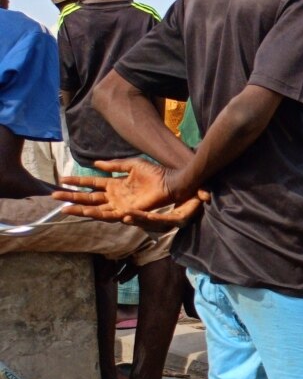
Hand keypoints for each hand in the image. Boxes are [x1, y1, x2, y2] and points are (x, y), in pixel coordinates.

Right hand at [52, 160, 204, 223]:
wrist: (171, 182)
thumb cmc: (155, 173)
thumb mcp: (132, 165)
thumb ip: (114, 165)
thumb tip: (95, 163)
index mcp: (115, 184)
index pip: (91, 183)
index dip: (77, 182)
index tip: (61, 180)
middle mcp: (114, 196)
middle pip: (88, 197)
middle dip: (71, 196)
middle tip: (54, 195)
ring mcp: (119, 205)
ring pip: (94, 208)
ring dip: (79, 208)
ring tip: (64, 207)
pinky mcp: (126, 211)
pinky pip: (108, 214)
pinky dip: (96, 213)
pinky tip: (85, 211)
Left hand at [124, 197, 204, 230]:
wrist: (190, 197)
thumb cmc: (194, 195)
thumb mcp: (201, 192)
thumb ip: (203, 193)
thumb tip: (207, 196)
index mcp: (181, 217)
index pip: (169, 219)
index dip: (160, 219)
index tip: (150, 216)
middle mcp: (171, 223)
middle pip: (154, 224)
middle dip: (141, 220)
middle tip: (127, 217)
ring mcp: (163, 223)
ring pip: (147, 224)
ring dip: (135, 220)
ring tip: (122, 216)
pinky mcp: (156, 221)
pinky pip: (143, 221)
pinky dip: (135, 219)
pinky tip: (124, 215)